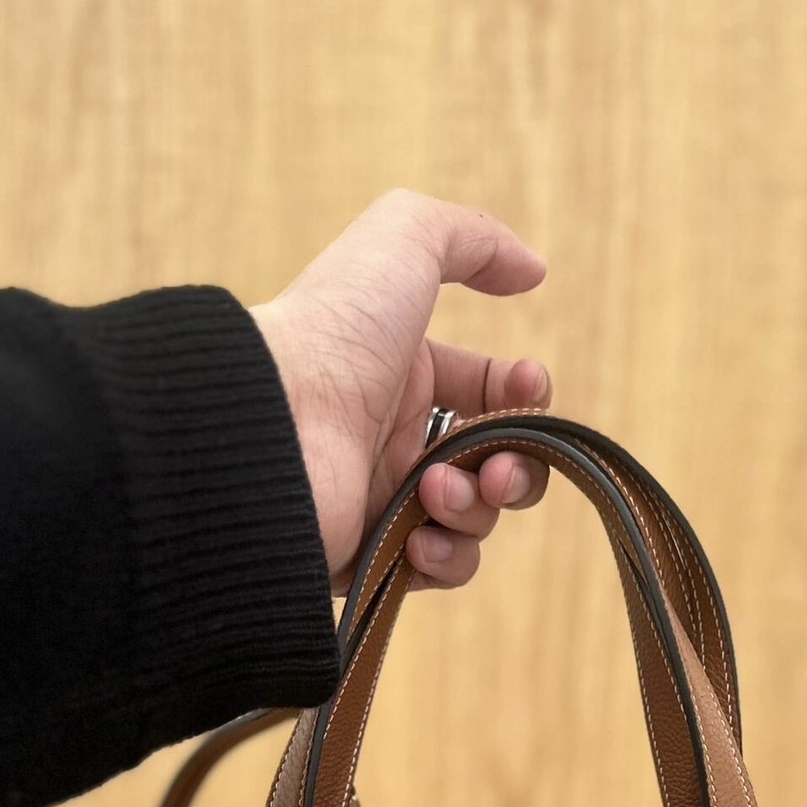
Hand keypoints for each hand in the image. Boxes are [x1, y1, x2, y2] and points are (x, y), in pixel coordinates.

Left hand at [249, 190, 551, 592]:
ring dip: (476, 508)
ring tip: (434, 491)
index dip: (524, 395)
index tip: (528, 388)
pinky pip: (438, 569)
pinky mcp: (369, 557)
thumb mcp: (404, 242)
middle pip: (498, 465)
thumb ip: (475, 238)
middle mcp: (397, 437)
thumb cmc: (332, 331)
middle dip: (517, 469)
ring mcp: (384, 501)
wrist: (271, 423)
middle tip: (495, 470)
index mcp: (405, 374)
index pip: (492, 392)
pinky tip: (418, 535)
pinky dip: (445, 555)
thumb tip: (535, 269)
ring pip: (476, 520)